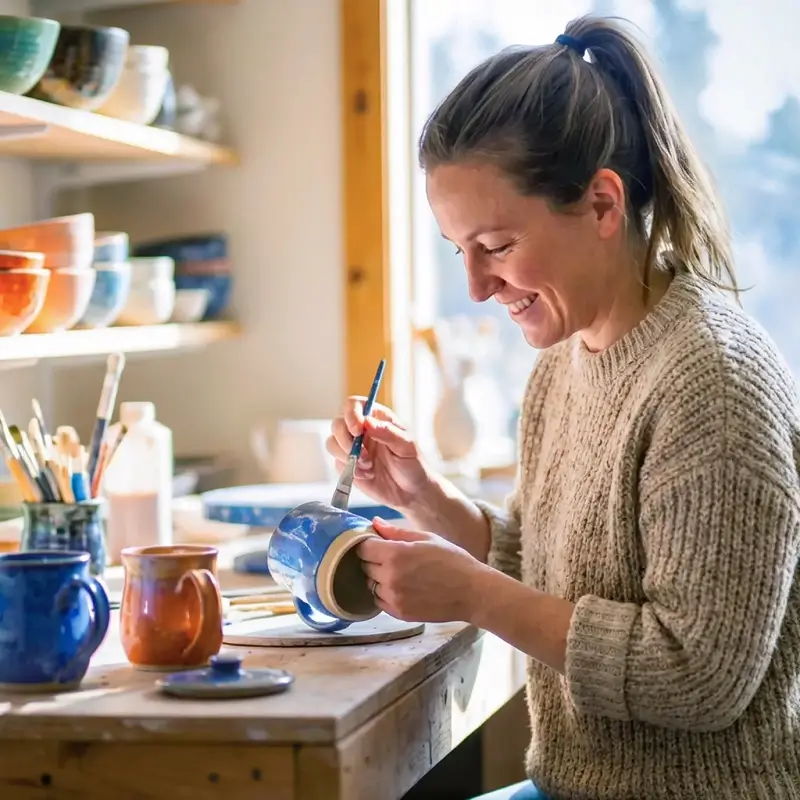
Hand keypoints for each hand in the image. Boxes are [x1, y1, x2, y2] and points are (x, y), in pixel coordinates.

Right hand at [327, 397, 431, 511]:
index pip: (354, 405)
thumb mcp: (407, 446)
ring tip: (369, 466)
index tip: (357, 430)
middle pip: (338, 424)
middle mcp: (361, 430)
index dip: (350, 414)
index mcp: (376, 418)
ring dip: (347, 456)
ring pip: (332, 443)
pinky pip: (337, 464)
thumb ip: (387, 432)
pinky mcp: (347, 465)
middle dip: (346, 440)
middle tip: (364, 455)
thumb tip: (367, 422)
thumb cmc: (413, 464)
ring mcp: (352, 448)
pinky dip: (351, 470)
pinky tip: (368, 475)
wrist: (411, 491)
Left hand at [358, 518, 488, 622]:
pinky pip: (380, 601)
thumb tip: (374, 523)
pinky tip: (404, 588)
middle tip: (394, 558)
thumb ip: (396, 532)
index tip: (377, 544)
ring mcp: (394, 597)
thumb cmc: (452, 561)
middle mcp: (390, 577)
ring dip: (380, 578)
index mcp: (396, 554)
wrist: (472, 592)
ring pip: (371, 584)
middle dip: (375, 560)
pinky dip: (386, 594)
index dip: (368, 544)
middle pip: (365, 566)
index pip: (362, 548)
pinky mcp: (399, 613)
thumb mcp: (426, 538)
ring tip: (402, 574)